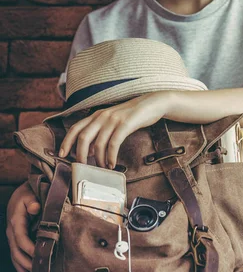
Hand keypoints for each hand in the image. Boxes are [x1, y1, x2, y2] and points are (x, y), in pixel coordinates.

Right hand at [6, 182, 39, 271]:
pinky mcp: (16, 243)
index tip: (40, 255)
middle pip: (17, 253)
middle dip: (28, 264)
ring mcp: (13, 239)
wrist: (22, 194)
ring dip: (25, 271)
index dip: (30, 248)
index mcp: (16, 221)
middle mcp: (12, 232)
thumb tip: (35, 208)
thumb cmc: (29, 194)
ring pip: (16, 259)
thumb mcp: (31, 194)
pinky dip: (23, 270)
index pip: (21, 238)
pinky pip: (17, 259)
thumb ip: (33, 202)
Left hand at [59, 92, 173, 167]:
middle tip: (83, 166)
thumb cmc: (133, 115)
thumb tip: (92, 151)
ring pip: (99, 143)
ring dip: (99, 159)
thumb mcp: (113, 121)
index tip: (62, 155)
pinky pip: (114, 143)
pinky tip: (112, 164)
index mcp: (96, 115)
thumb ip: (101, 133)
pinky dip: (111, 156)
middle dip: (80, 154)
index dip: (66, 142)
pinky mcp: (125, 124)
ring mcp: (113, 120)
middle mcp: (101, 116)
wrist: (152, 104)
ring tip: (102, 168)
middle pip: (83, 137)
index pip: (75, 128)